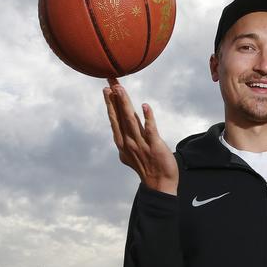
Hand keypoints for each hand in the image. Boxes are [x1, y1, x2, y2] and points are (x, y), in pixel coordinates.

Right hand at [103, 78, 177, 194]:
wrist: (160, 185)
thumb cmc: (147, 168)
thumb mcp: (131, 154)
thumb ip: (126, 141)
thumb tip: (120, 135)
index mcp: (122, 142)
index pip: (115, 119)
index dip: (110, 103)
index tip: (106, 88)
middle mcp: (129, 142)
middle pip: (119, 116)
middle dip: (114, 99)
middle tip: (110, 82)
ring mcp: (141, 144)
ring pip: (131, 120)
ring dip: (125, 104)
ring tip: (120, 89)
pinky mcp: (154, 146)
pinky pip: (150, 129)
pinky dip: (148, 118)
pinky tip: (145, 106)